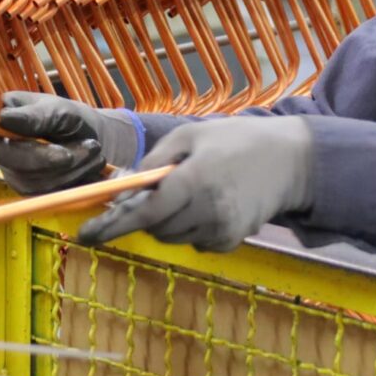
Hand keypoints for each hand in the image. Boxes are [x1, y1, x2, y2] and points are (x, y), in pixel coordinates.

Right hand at [0, 92, 139, 194]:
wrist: (92, 139)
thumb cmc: (68, 118)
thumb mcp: (58, 110)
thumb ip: (34, 116)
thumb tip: (2, 118)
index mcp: (1, 118)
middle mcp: (2, 148)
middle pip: (6, 158)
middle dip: (43, 157)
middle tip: (73, 152)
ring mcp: (14, 172)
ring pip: (33, 178)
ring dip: (70, 166)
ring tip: (92, 148)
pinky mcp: (31, 192)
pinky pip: (48, 192)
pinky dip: (74, 177)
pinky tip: (88, 162)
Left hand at [78, 116, 314, 251]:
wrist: (290, 159)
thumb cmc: (235, 140)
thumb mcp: (190, 135)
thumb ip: (154, 161)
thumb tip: (122, 186)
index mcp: (194, 179)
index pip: (144, 212)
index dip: (112, 225)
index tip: (86, 235)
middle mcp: (208, 210)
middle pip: (155, 227)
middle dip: (147, 212)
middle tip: (158, 189)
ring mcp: (222, 229)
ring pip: (172, 236)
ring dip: (168, 220)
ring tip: (191, 191)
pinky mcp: (231, 241)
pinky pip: (194, 241)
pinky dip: (191, 226)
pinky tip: (209, 204)